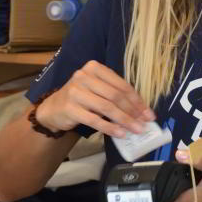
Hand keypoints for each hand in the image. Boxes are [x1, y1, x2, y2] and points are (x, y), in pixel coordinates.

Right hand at [35, 60, 154, 137]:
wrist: (53, 108)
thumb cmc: (81, 98)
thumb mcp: (97, 89)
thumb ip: (115, 94)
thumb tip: (141, 111)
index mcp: (94, 68)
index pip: (121, 84)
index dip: (137, 100)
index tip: (148, 113)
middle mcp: (84, 76)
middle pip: (115, 96)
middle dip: (133, 111)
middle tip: (144, 123)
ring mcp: (76, 92)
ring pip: (107, 108)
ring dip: (124, 120)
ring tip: (136, 130)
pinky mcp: (70, 108)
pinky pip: (94, 120)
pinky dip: (110, 128)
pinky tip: (120, 134)